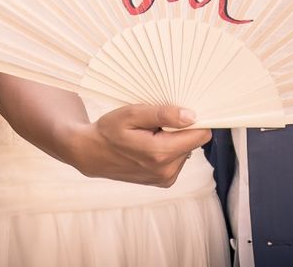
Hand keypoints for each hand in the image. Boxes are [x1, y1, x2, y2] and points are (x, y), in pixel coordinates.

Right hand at [68, 104, 209, 187]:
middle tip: (155, 124)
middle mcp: (167, 170)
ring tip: (149, 135)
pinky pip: (178, 159)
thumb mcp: (132, 115)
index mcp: (161, 153)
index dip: (195, 120)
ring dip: (173, 139)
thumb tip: (192, 116)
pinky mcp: (164, 181)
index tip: (180, 113)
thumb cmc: (109, 130)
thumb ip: (163, 114)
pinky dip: (168, 149)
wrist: (91, 154)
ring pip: (186, 150)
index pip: (201, 135)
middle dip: (180, 129)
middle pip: (194, 142)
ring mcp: (165, 178)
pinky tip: (149, 145)